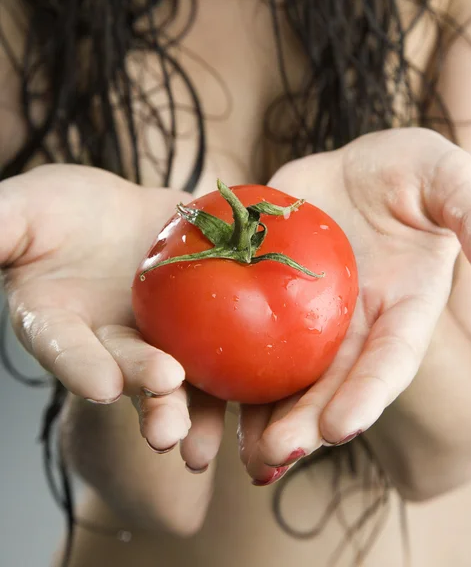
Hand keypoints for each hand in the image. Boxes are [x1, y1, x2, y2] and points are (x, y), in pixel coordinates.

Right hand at [0, 165, 224, 469]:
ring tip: (203, 445)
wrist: (119, 213)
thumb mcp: (22, 212)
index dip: (79, 364)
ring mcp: (158, 333)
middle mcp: (109, 339)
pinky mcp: (201, 319)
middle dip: (148, 397)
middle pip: (128, 371)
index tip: (100, 385)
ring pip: (177, 374)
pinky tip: (261, 393)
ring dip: (192, 409)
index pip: (64, 344)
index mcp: (60, 320)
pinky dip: (239, 366)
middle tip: (165, 430)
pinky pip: (222, 342)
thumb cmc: (59, 212)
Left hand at [238, 128, 470, 483]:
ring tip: (241, 453)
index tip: (341, 428)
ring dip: (263, 416)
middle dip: (305, 422)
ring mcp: (307, 315)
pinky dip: (228, 370)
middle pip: (331, 383)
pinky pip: (245, 337)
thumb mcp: (445, 179)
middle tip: (275, 454)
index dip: (368, 394)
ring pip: (286, 375)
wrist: (351, 170)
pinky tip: (206, 398)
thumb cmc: (407, 172)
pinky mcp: (266, 296)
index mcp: (402, 307)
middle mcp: (354, 325)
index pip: (389, 359)